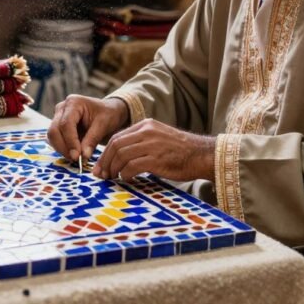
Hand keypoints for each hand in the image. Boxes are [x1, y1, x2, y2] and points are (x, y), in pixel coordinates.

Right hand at [48, 95, 129, 161]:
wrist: (108, 112)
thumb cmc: (108, 114)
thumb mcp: (104, 125)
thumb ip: (92, 140)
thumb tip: (83, 156)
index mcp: (73, 103)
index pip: (66, 124)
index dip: (70, 141)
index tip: (77, 156)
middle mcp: (62, 108)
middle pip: (54, 131)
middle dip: (64, 147)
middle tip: (76, 160)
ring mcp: (58, 117)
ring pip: (52, 137)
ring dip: (62, 150)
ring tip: (77, 158)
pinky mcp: (58, 126)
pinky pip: (55, 140)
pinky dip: (63, 149)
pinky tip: (74, 154)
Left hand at [94, 118, 214, 181]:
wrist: (202, 155)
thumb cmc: (181, 151)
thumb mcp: (159, 138)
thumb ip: (142, 142)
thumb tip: (122, 156)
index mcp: (146, 125)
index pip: (117, 137)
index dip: (105, 152)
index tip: (101, 165)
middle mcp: (147, 132)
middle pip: (115, 145)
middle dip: (105, 161)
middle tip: (101, 174)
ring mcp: (152, 145)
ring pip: (121, 155)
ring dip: (114, 168)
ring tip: (113, 178)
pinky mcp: (156, 159)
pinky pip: (132, 166)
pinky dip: (125, 174)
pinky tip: (127, 179)